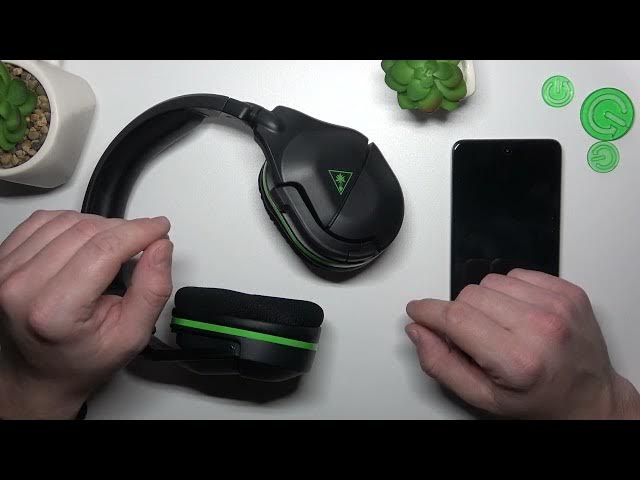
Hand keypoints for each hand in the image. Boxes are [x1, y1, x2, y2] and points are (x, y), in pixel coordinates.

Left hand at [0, 210, 172, 418]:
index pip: (104, 250)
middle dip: (124, 230)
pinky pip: (45, 219)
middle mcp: (22, 287)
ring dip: (100, 226)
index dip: (139, 232)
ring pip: (68, 220)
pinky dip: (74, 223)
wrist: (40, 373)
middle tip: (143, 242)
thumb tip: (160, 248)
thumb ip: (152, 291)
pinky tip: (86, 242)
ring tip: (113, 249)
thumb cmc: (81, 359)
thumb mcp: (131, 336)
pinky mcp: (3, 258)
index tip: (159, 228)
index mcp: (53, 312)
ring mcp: (6, 270)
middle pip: (87, 230)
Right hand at [405, 269, 639, 418]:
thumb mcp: (483, 398)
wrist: (590, 399)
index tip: (418, 310)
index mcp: (518, 360)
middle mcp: (541, 328)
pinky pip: (517, 274)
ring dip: (487, 302)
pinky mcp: (568, 291)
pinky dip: (510, 292)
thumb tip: (419, 331)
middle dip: (461, 314)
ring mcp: (558, 305)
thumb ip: (442, 364)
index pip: (456, 318)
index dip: (428, 312)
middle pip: (470, 295)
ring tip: (502, 327)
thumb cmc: (541, 401)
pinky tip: (519, 315)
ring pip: (491, 280)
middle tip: (476, 339)